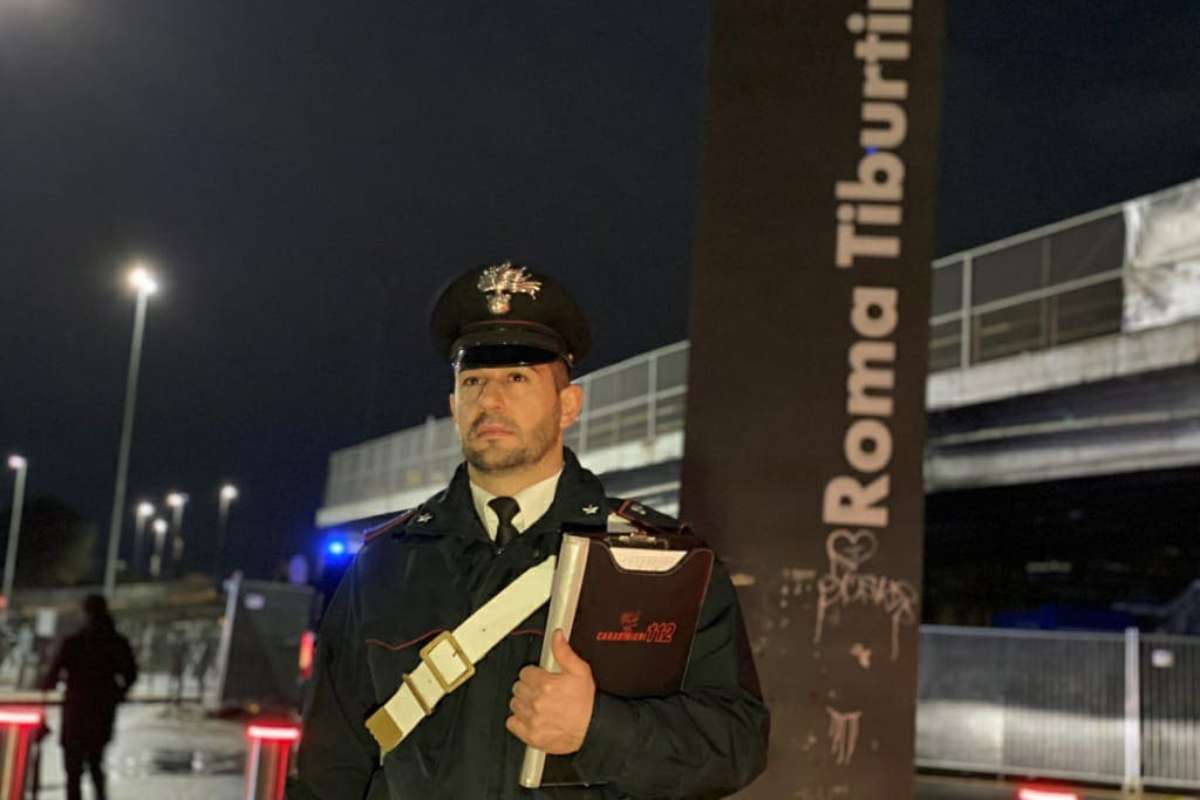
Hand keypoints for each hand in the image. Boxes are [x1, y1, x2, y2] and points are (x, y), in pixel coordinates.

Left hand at [506, 630, 594, 754]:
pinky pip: (512, 723)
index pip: (525, 672)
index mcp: (546, 684)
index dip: (534, 674)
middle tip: (541, 691)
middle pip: (518, 687)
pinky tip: (530, 717)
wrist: (592, 729)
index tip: (540, 678)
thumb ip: (564, 652)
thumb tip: (557, 636)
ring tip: (537, 704)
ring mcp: (532, 719)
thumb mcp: (580, 671)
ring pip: (514, 704)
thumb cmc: (586, 703)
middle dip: (528, 687)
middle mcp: (537, 702)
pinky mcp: (530, 734)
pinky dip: (518, 720)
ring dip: (523, 702)